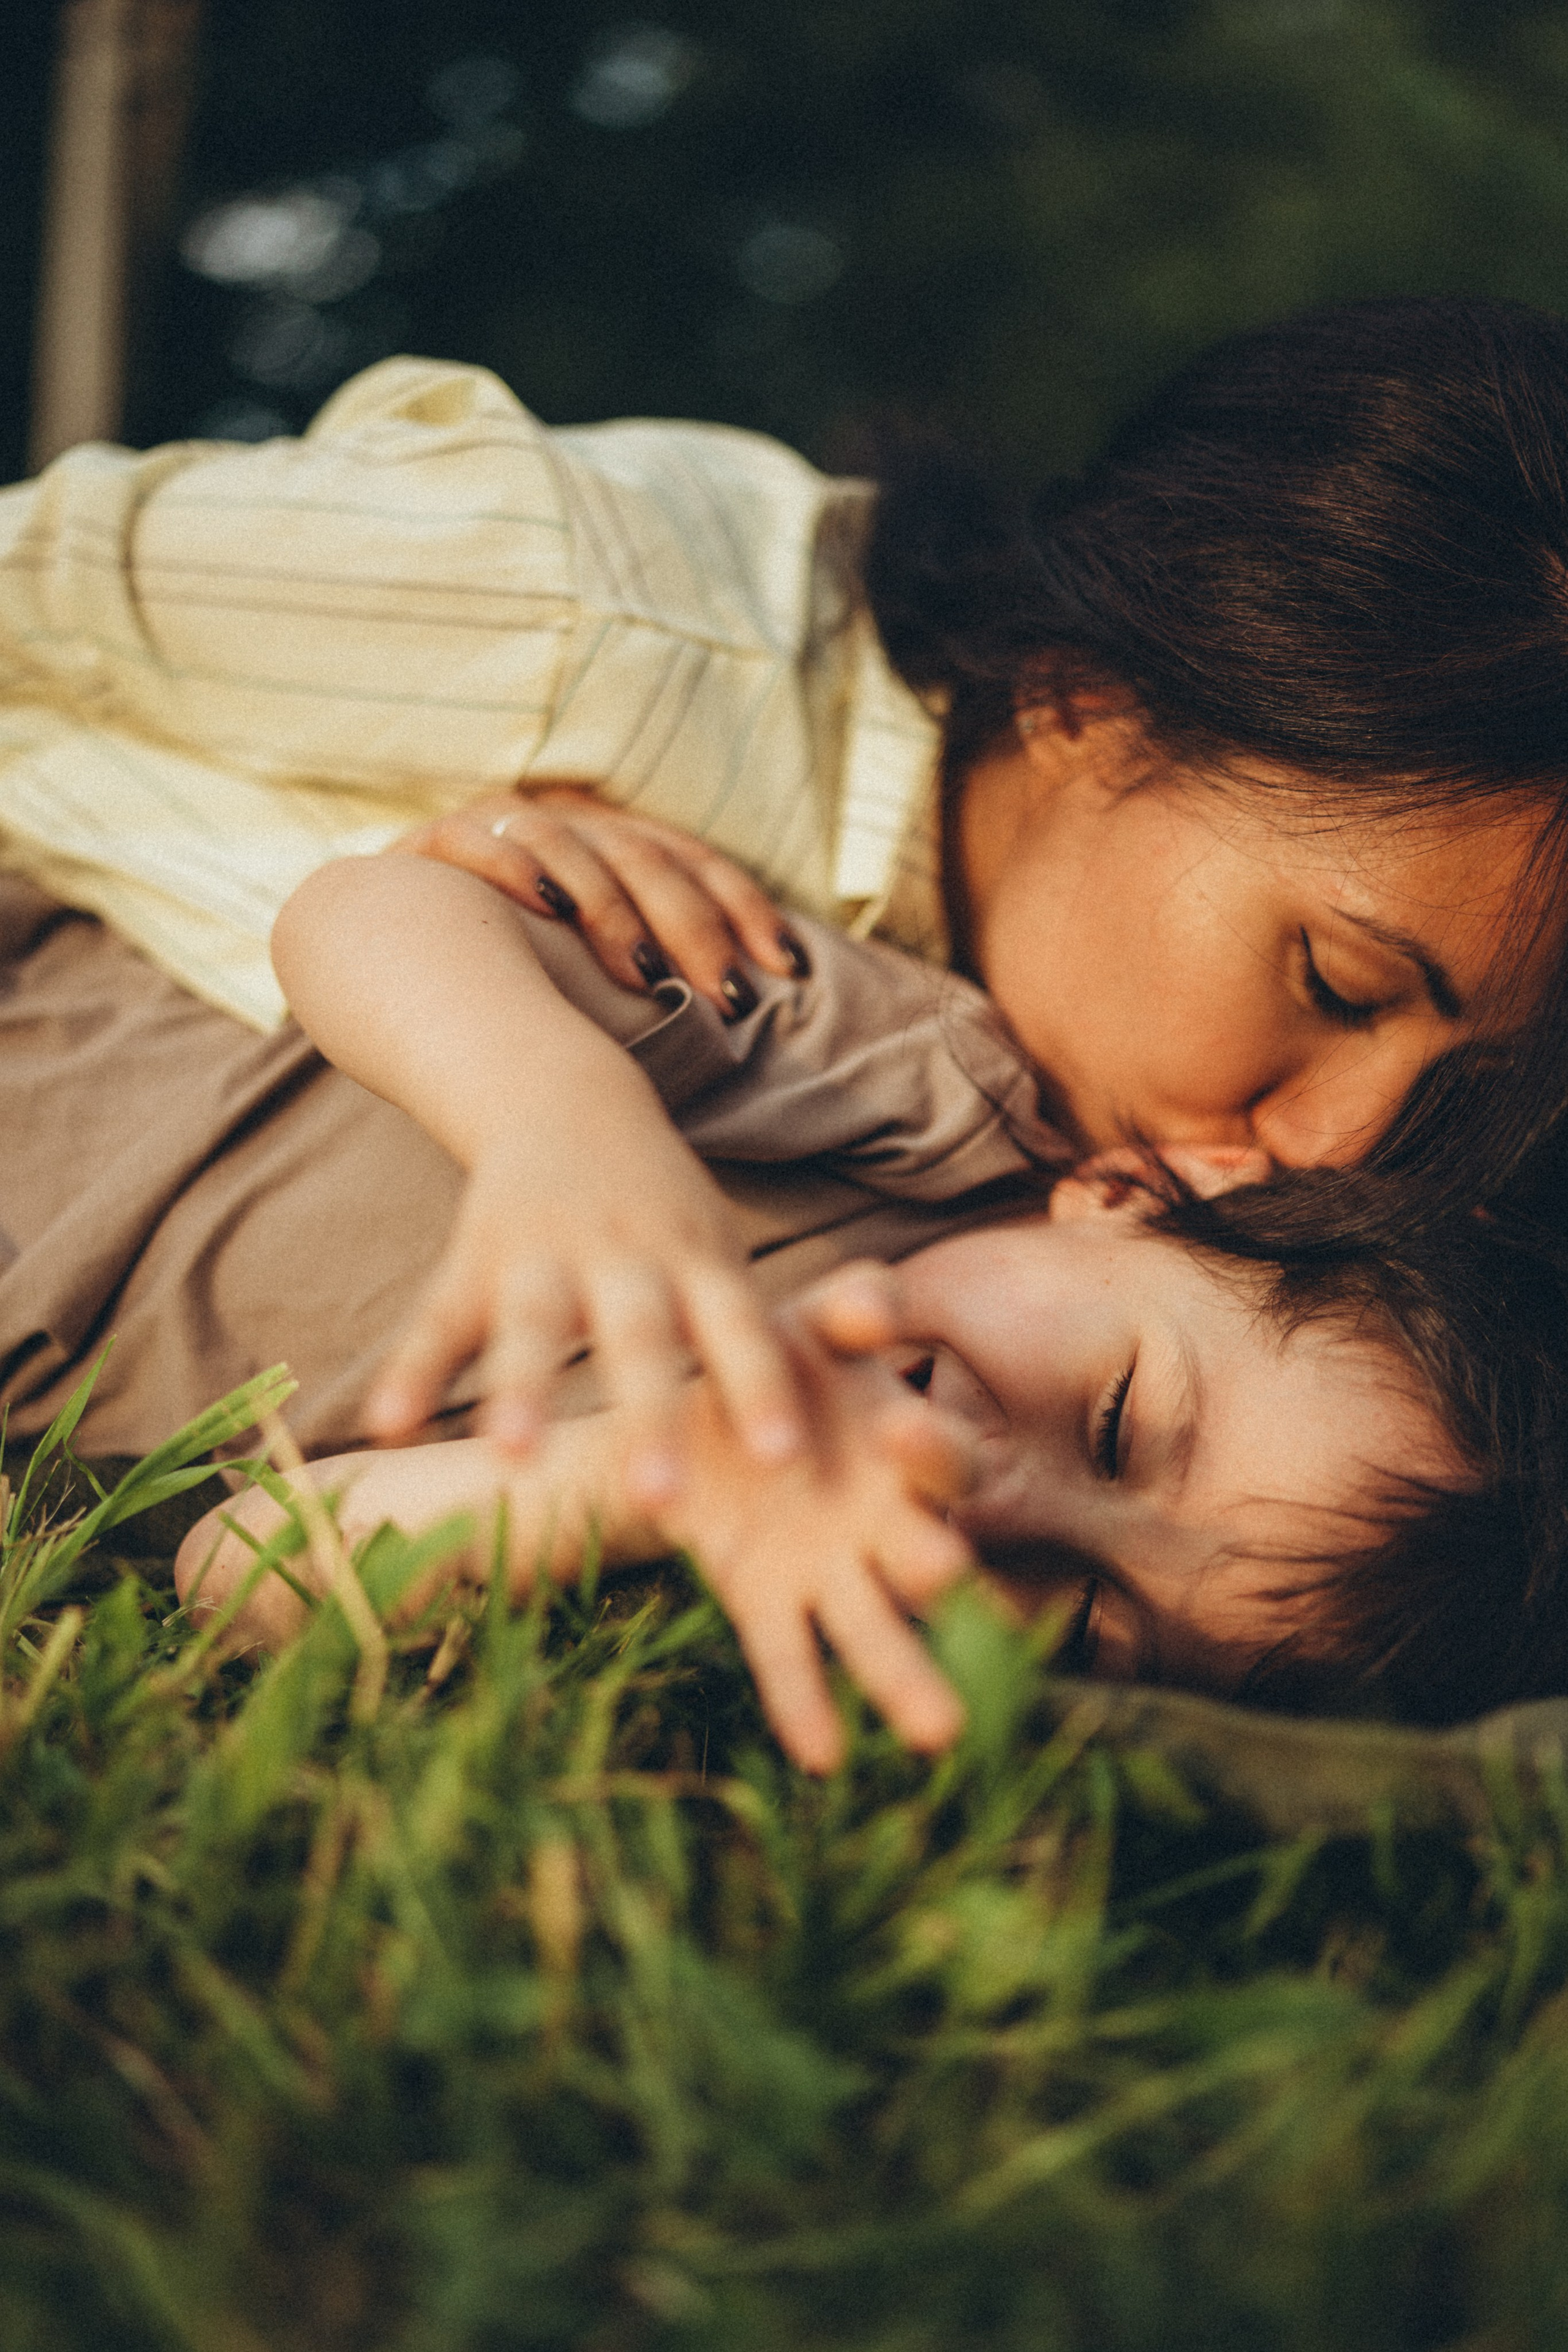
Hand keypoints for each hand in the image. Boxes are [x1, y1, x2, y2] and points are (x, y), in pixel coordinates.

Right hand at [364, 1097, 808, 1485]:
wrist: (563, 1094)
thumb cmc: (664, 1208)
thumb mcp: (720, 1250)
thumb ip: (766, 1333)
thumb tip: (852, 1429)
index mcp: (696, 1260)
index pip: (739, 1327)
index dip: (761, 1389)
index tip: (784, 1461)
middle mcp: (624, 1257)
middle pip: (639, 1337)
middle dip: (647, 1416)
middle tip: (661, 1500)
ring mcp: (543, 1255)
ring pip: (532, 1325)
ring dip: (521, 1391)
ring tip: (511, 1459)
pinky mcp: (474, 1259)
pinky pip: (438, 1321)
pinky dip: (413, 1372)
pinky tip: (386, 1428)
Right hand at [396, 781, 812, 1015]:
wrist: (378, 968)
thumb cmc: (507, 993)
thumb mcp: (592, 985)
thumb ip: (649, 978)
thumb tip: (749, 1010)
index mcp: (609, 847)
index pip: (693, 862)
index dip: (743, 908)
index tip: (785, 970)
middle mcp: (561, 824)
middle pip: (643, 856)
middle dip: (691, 927)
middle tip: (723, 995)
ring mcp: (495, 828)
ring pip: (571, 841)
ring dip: (611, 905)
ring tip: (643, 970)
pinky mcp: (429, 844)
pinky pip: (474, 838)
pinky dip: (513, 865)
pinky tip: (545, 904)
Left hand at [651, 1282, 976, 1771]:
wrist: (684, 1414)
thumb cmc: (776, 1361)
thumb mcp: (806, 1324)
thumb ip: (850, 1306)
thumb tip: (875, 1302)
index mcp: (906, 1452)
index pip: (946, 1461)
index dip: (928, 1450)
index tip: (897, 1428)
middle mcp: (886, 1525)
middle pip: (931, 1558)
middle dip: (944, 1574)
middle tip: (946, 1577)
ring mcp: (830, 1573)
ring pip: (877, 1632)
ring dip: (907, 1679)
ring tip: (939, 1735)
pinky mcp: (764, 1602)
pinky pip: (789, 1659)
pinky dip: (805, 1704)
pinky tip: (821, 1756)